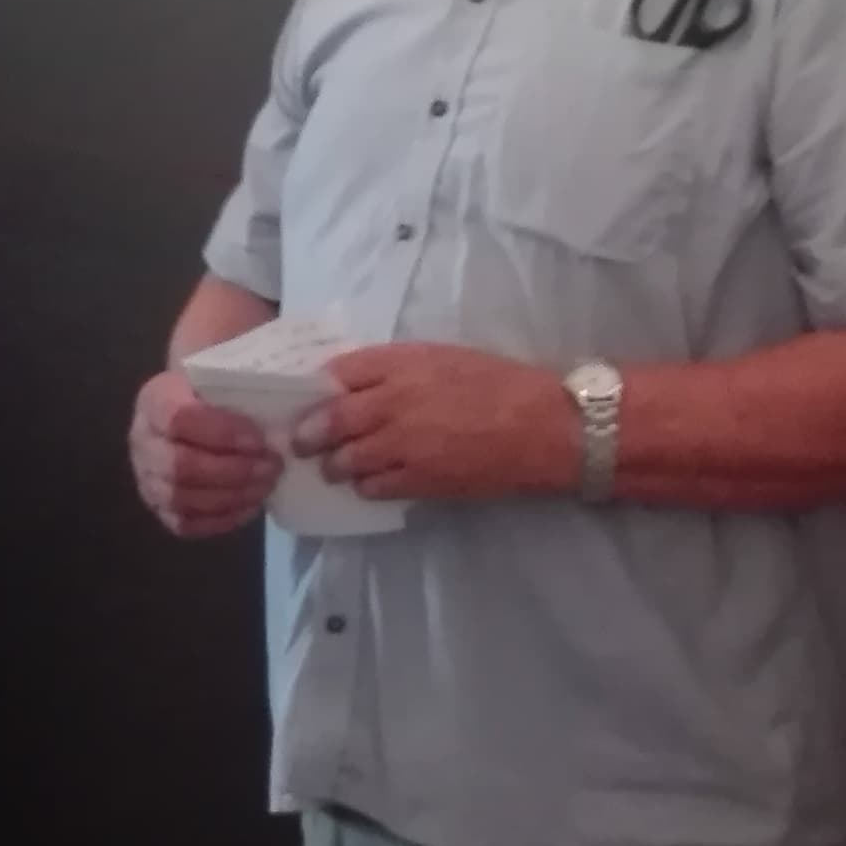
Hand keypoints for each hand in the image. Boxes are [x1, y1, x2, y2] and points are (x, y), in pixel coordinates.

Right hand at [131, 371, 280, 538]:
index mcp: (155, 396)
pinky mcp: (159, 504)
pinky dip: (219, 519)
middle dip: (233, 472)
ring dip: (231, 496)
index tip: (261, 437)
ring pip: (181, 498)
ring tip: (267, 484)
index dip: (222, 433)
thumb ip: (252, 375)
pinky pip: (183, 524)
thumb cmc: (226, 380)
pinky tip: (249, 505)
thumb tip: (302, 385)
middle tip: (274, 466)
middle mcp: (140, 437)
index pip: (179, 419)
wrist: (205, 394)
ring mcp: (146, 474)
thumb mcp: (233, 364)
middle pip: (178, 466)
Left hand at [293, 344, 577, 504]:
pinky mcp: (418, 479)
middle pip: (330, 419)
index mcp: (403, 362)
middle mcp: (394, 400)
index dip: (318, 387)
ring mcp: (403, 443)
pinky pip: (372, 487)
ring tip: (335, 468)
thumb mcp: (446, 358)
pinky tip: (371, 482)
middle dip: (309, 433)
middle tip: (302, 442)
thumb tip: (360, 385)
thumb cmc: (501, 384)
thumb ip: (400, 369)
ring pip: (345, 459)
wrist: (543, 426)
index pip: (339, 371)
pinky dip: (365, 486)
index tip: (309, 398)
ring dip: (335, 465)